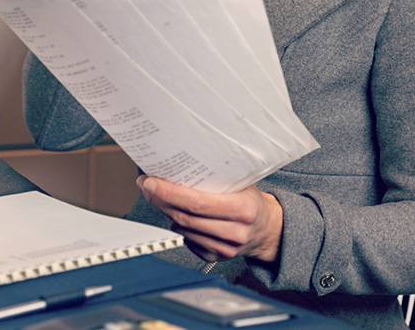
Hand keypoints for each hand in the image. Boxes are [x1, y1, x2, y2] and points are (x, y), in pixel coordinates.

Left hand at [136, 175, 283, 263]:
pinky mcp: (216, 258)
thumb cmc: (251, 200)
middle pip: (186, 217)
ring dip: (166, 212)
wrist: (268, 229)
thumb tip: (183, 157)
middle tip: (146, 185)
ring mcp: (225, 248)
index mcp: (242, 208)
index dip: (170, 193)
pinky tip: (175, 213)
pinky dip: (178, 226)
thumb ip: (219, 173)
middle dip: (160, 200)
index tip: (151, 182)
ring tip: (158, 195)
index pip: (198, 202)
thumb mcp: (242, 181)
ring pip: (184, 230)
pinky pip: (188, 241)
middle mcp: (234, 231)